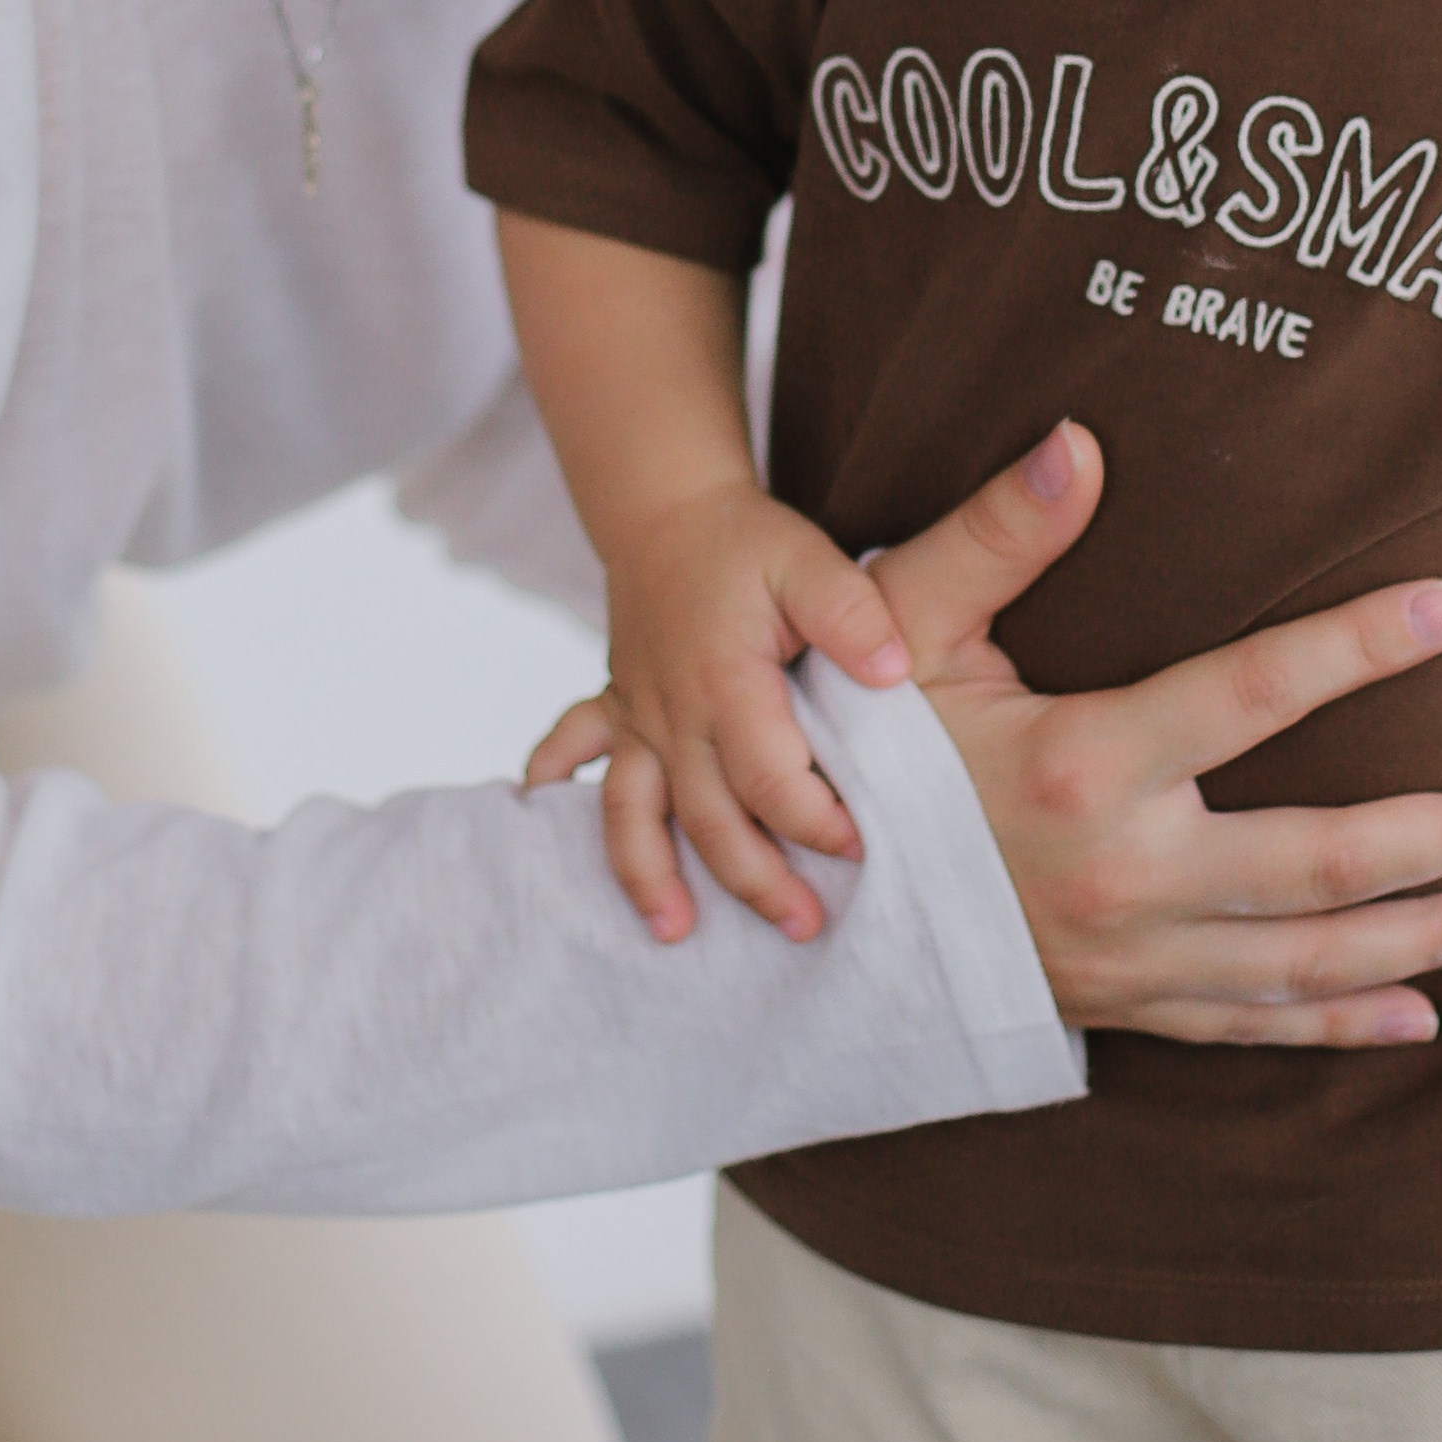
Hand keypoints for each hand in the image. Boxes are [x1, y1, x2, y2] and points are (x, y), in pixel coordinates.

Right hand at [527, 479, 909, 946]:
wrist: (670, 508)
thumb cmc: (747, 541)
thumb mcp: (809, 560)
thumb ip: (852, 615)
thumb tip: (893, 673)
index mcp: (726, 680)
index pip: (769, 777)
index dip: (816, 821)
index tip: (861, 847)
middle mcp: (671, 710)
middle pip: (708, 817)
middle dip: (755, 880)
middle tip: (805, 926)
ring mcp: (635, 713)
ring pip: (634, 811)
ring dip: (650, 875)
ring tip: (675, 934)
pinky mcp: (615, 709)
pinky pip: (571, 755)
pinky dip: (554, 795)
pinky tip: (547, 834)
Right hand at [876, 424, 1441, 1046]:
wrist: (798, 901)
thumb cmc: (862, 742)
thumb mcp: (906, 626)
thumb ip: (996, 535)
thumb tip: (1077, 440)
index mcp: (1083, 762)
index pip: (1253, 694)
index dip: (1360, 647)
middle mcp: (1124, 874)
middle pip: (1324, 863)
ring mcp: (1130, 956)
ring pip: (1308, 961)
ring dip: (1426, 936)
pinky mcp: (1121, 1005)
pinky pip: (1252, 1030)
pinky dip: (1343, 1026)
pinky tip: (1423, 1014)